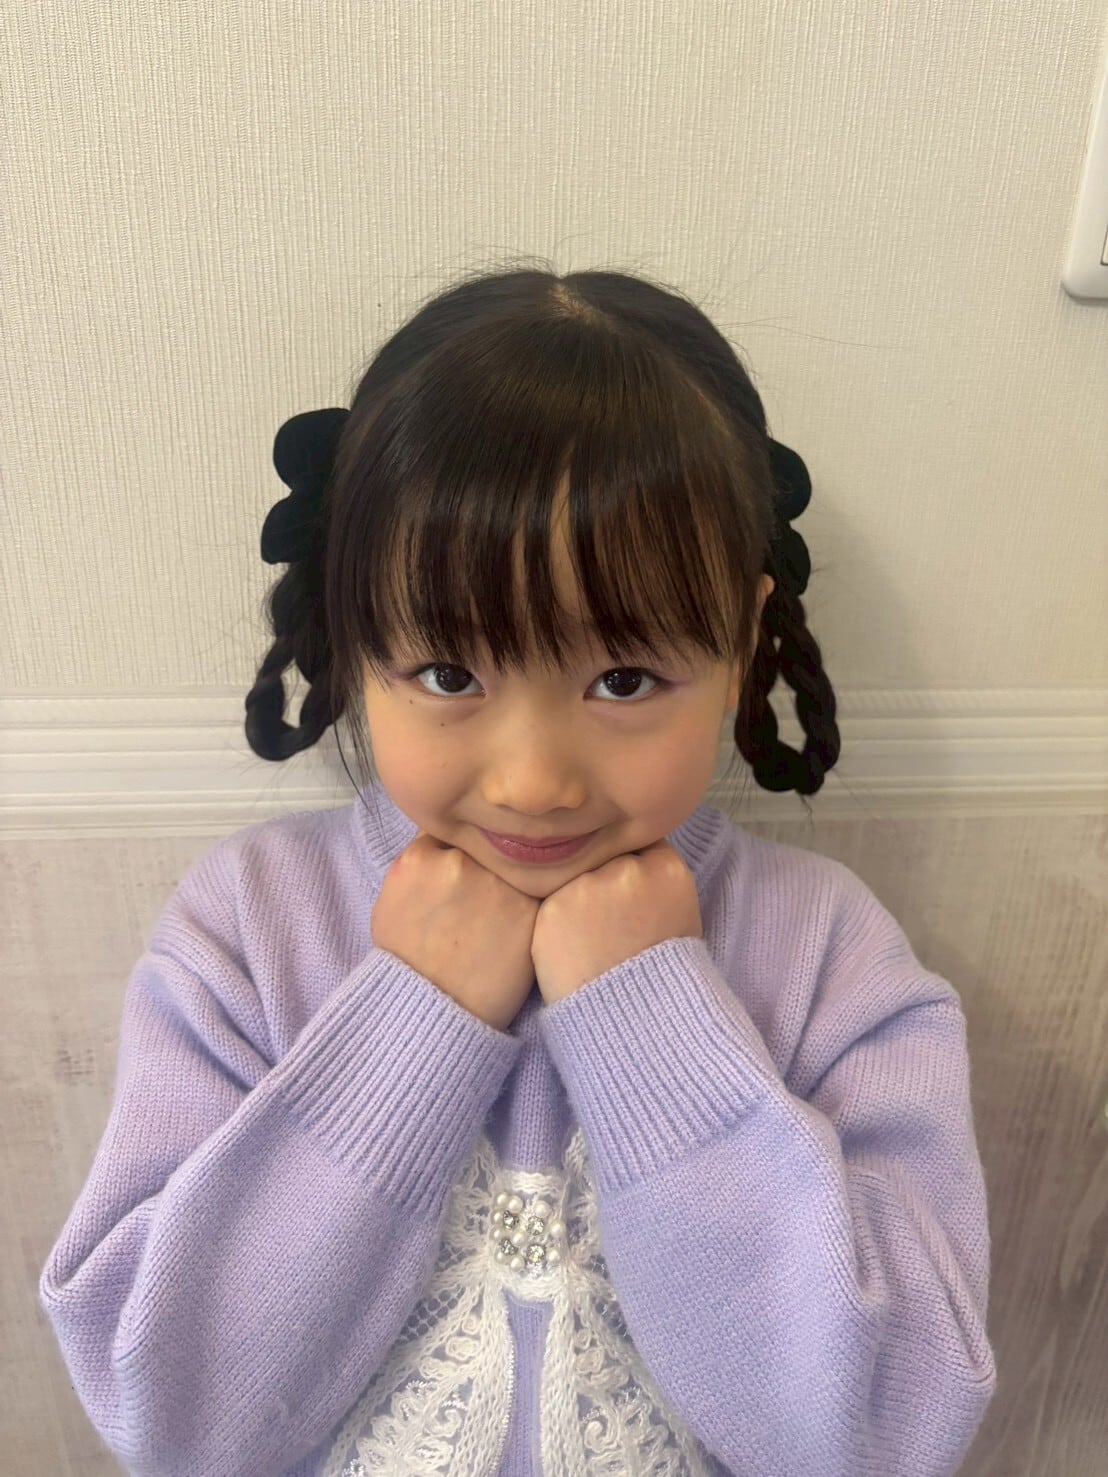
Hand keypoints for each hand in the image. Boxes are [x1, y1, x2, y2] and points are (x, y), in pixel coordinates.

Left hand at [530, 838, 702, 1003]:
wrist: (635, 1026)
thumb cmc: (663, 975)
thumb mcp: (679, 915)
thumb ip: (654, 881)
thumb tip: (628, 857)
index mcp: (667, 869)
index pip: (639, 846)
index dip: (632, 869)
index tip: (630, 895)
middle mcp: (626, 869)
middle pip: (605, 857)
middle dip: (603, 880)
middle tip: (610, 924)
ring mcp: (586, 886)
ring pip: (574, 877)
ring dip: (578, 898)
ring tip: (592, 941)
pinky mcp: (551, 909)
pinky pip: (551, 903)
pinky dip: (557, 924)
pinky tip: (573, 950)